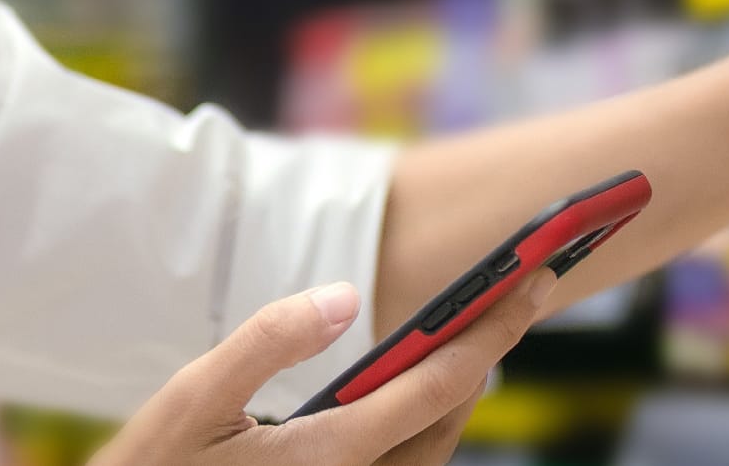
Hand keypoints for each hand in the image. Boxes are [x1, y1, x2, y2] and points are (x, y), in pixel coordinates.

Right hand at [94, 273, 553, 465]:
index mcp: (331, 455)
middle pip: (448, 419)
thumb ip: (267, 343)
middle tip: (518, 294)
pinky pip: (402, 461)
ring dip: (456, 390)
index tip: (535, 280)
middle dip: (486, 355)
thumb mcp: (192, 396)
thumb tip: (343, 296)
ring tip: (475, 330)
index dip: (494, 328)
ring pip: (430, 449)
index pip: (439, 385)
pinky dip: (422, 420)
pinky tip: (415, 385)